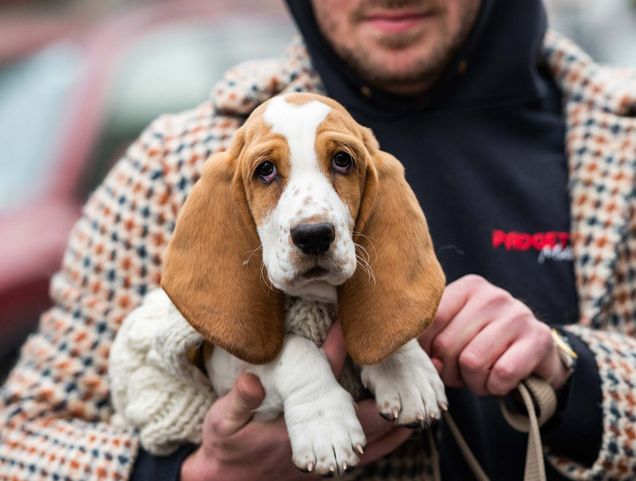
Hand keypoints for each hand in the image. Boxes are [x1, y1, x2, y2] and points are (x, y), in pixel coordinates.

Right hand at [181, 323, 410, 480]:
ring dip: (395, 428)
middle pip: (365, 426)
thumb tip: (251, 379)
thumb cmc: (225, 451)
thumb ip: (238, 402)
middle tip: (421, 388)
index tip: (369, 348)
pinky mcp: (322, 462)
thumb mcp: (223, 424)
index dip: (352, 372)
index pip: (335, 397)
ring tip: (423, 411)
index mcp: (299, 430)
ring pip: (371, 445)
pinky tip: (396, 434)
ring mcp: (323, 456)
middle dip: (393, 407)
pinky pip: (363, 455)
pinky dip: (382, 443)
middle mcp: (318, 444)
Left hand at [419, 275, 569, 396]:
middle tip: (462, 374)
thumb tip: (430, 361)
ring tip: (482, 378)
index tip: (436, 358)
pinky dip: (496, 387)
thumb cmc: (486, 343)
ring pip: (472, 361)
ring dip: (473, 382)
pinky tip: (501, 381)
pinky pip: (501, 373)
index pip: (431, 319)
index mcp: (469, 287)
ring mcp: (518, 315)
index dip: (427, 348)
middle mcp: (493, 296)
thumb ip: (436, 338)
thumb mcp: (458, 331)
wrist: (537, 354)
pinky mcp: (538, 339)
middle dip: (449, 371)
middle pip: (447, 344)